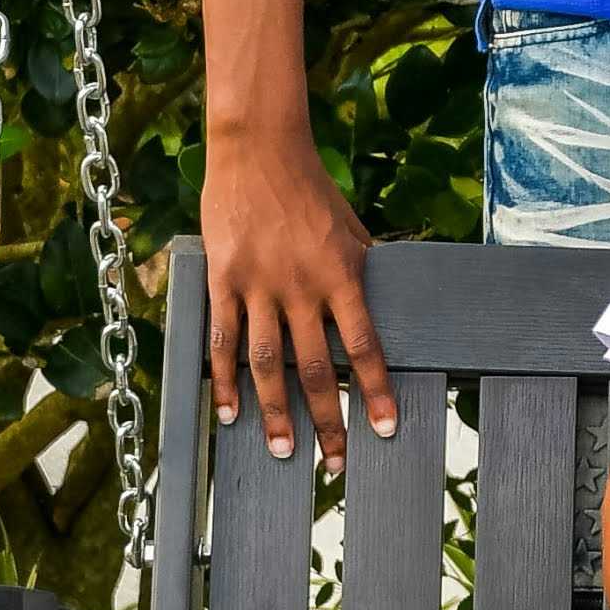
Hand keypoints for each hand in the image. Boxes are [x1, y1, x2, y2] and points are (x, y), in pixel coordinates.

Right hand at [202, 126, 395, 464]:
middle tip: (335, 462)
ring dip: (276, 413)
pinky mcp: (223, 279)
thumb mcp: (351, 229)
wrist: (257, 148)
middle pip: (319, 367)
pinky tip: (228, 413)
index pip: (366, 346)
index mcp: (342, 274)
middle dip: (329, 419)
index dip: (377, 390)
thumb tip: (379, 309)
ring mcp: (259, 284)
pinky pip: (224, 340)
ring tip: (284, 451)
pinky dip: (225, 380)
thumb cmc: (310, 188)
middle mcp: (302, 285)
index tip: (386, 428)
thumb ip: (361, 273)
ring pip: (269, 364)